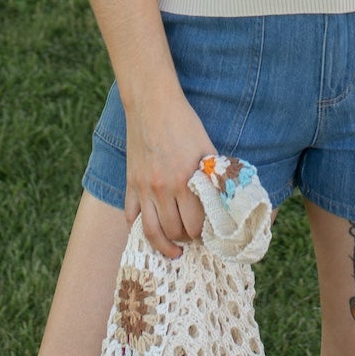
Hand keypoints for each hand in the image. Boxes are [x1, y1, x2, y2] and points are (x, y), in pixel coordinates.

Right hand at [123, 89, 215, 258]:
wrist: (153, 104)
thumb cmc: (184, 123)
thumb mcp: (206, 148)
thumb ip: (213, 176)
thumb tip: (224, 200)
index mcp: (185, 181)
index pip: (196, 224)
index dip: (205, 234)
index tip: (210, 235)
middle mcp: (162, 189)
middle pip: (175, 231)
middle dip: (187, 239)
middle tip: (194, 239)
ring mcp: (143, 188)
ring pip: (151, 231)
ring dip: (163, 246)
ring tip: (173, 251)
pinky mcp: (130, 183)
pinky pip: (131, 215)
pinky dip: (138, 228)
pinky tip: (149, 231)